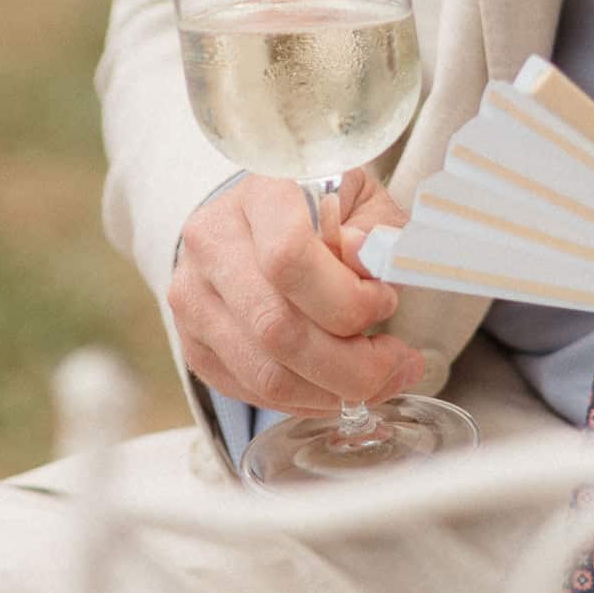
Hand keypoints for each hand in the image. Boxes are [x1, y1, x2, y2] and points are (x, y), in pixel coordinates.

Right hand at [169, 169, 421, 414]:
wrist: (265, 218)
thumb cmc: (327, 208)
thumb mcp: (365, 202)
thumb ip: (374, 233)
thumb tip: (364, 257)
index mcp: (260, 193)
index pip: (288, 258)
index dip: (345, 297)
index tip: (386, 302)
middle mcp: (213, 242)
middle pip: (276, 327)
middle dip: (350, 363)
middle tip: (400, 364)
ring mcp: (194, 297)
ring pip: (264, 371)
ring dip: (332, 390)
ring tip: (379, 380)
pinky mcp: (193, 343)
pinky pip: (251, 391)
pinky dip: (305, 399)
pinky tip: (339, 387)